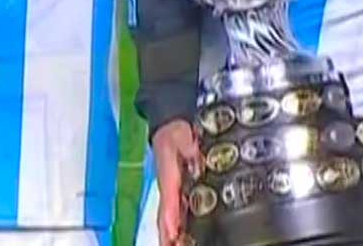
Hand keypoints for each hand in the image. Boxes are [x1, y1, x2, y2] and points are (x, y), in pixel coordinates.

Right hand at [153, 119, 201, 245]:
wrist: (169, 126)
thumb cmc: (174, 132)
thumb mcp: (182, 135)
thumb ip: (189, 146)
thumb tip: (196, 157)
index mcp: (169, 175)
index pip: (168, 200)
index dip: (170, 217)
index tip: (172, 232)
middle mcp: (169, 186)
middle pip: (166, 216)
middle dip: (168, 235)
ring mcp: (172, 190)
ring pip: (169, 217)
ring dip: (171, 234)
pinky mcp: (178, 190)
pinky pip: (176, 212)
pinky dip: (177, 226)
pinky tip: (182, 237)